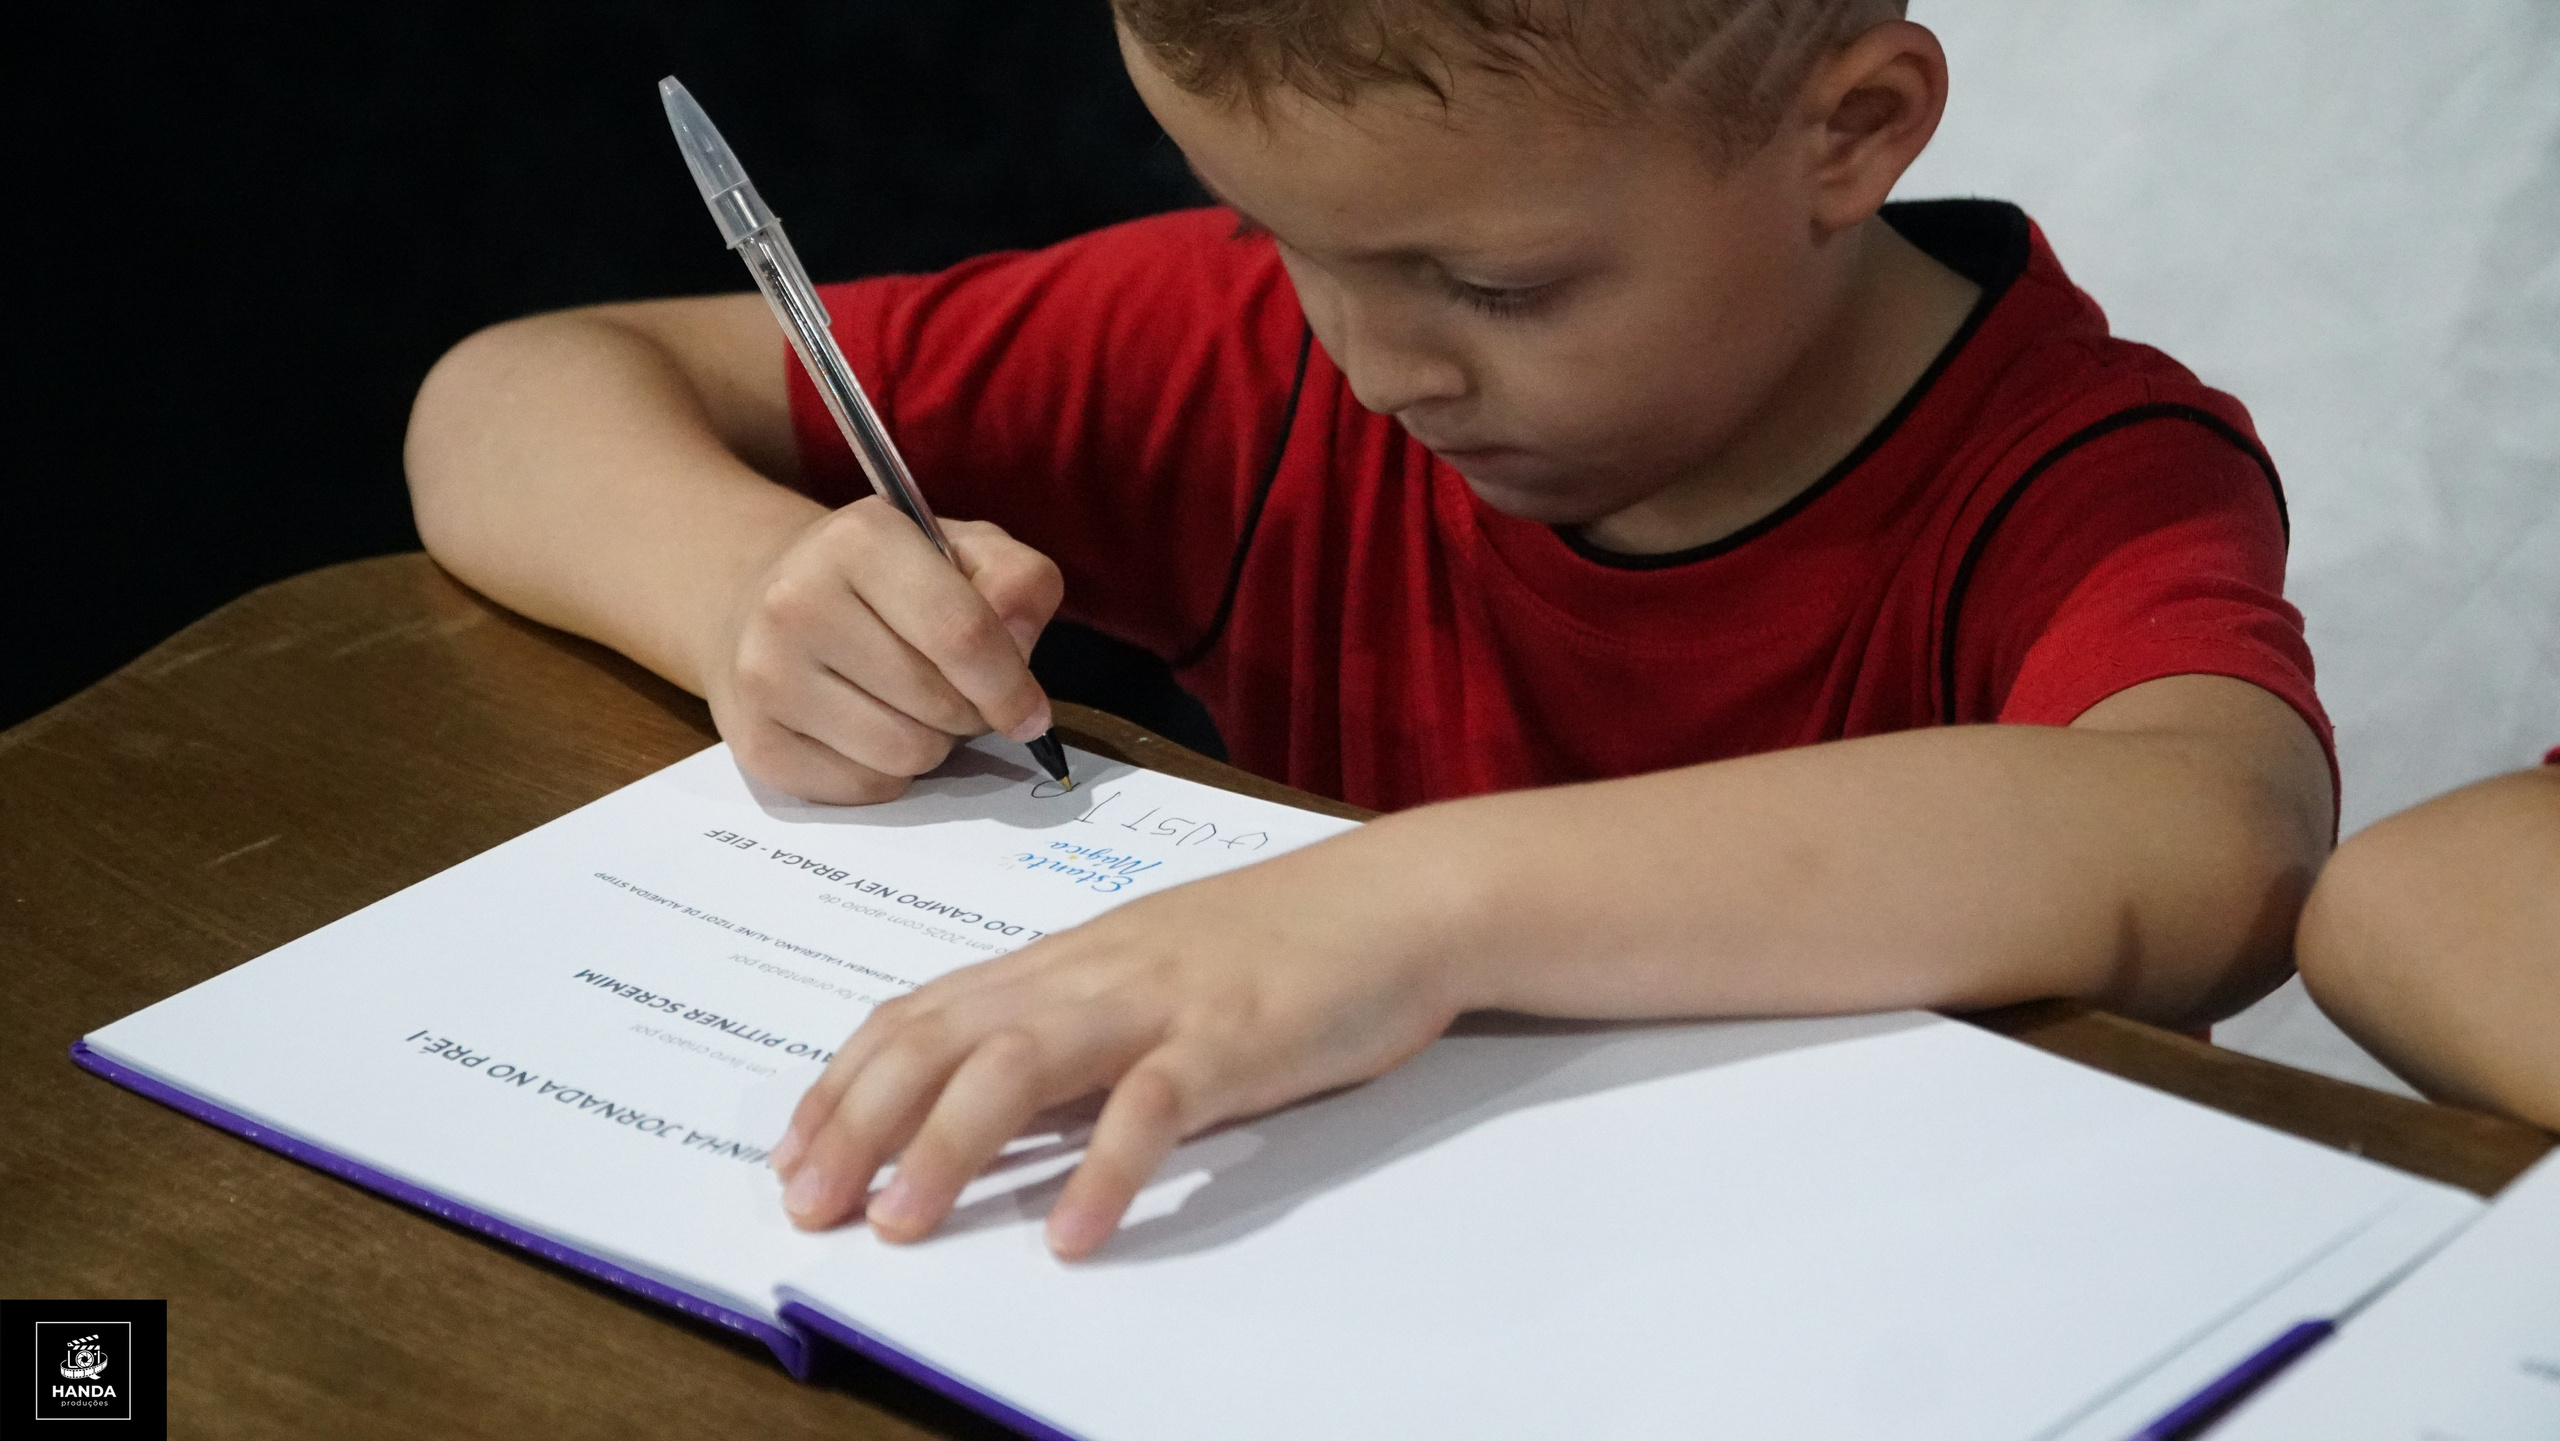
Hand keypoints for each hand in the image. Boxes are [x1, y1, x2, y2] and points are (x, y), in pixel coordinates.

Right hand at [704, 496, 1063, 803]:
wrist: (761, 599)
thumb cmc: (885, 579)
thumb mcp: (963, 551)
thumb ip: (1018, 584)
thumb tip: (1021, 648)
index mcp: (859, 541)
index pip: (962, 634)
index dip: (1011, 687)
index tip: (1031, 715)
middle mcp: (797, 602)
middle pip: (938, 704)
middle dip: (969, 712)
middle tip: (953, 690)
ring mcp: (766, 674)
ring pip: (904, 754)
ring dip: (930, 744)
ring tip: (910, 707)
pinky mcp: (754, 740)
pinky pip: (863, 788)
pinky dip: (886, 773)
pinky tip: (867, 730)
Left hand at [767, 826, 1469, 1257]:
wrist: (1403, 898)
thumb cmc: (1282, 940)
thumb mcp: (1153, 972)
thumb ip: (1075, 1023)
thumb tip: (991, 1098)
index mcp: (1066, 959)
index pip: (925, 1010)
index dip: (846, 1082)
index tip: (791, 1151)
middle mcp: (1092, 972)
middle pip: (944, 1035)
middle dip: (860, 1121)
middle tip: (806, 1204)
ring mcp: (1160, 1000)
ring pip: (1020, 1062)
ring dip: (948, 1146)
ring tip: (900, 1225)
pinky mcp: (1233, 1037)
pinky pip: (1153, 1106)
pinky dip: (1104, 1170)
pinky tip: (1071, 1233)